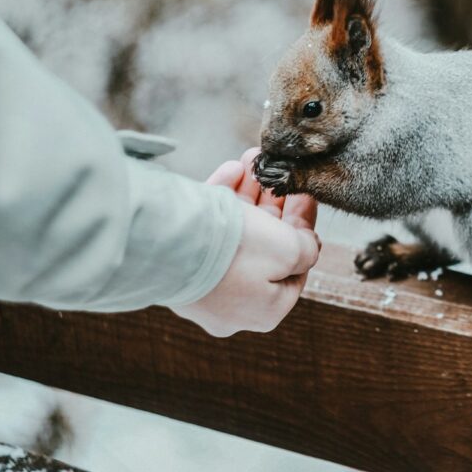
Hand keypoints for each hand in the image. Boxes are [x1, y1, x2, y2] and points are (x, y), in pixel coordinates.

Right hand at [170, 148, 320, 336]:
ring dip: (247, 195)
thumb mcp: (288, 250)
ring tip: (255, 161)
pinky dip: (221, 199)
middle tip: (279, 173)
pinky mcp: (177, 263)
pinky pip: (207, 231)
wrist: (164, 243)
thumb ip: (306, 248)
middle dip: (273, 204)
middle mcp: (233, 305)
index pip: (296, 270)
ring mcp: (203, 285)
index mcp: (265, 311)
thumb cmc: (233, 253)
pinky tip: (232, 169)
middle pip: (265, 249)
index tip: (304, 196)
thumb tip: (308, 245)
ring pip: (235, 235)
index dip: (303, 228)